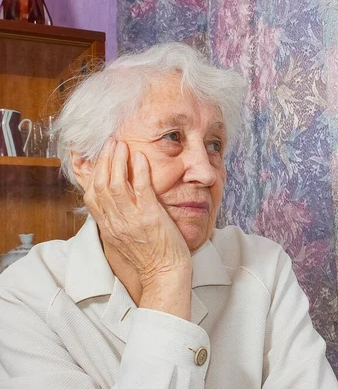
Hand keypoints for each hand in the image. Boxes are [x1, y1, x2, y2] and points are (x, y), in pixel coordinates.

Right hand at [83, 138, 191, 288]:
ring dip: (118, 161)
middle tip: (109, 143)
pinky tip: (140, 157)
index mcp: (108, 228)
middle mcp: (115, 223)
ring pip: (116, 184)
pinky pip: (141, 189)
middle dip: (104, 161)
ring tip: (121, 144)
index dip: (92, 174)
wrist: (164, 275)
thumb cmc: (150, 259)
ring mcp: (131, 220)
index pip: (90, 196)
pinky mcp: (149, 217)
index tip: (96, 158)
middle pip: (101, 186)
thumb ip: (117, 222)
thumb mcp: (124, 240)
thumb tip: (115, 206)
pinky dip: (139, 171)